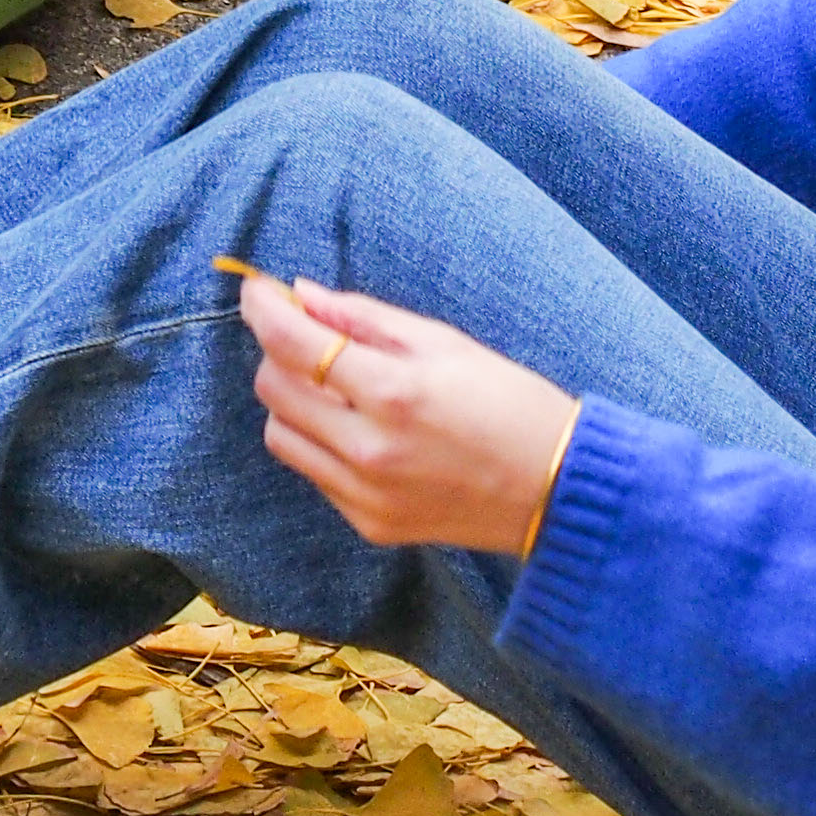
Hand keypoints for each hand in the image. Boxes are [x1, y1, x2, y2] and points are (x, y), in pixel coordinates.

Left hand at [242, 270, 584, 558]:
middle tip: (310, 336)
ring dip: (294, 401)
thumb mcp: (444, 342)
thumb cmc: (510, 403)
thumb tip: (302, 296)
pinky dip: (322, 442)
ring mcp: (365, 495)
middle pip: (274, 389)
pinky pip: (315, 472)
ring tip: (337, 386)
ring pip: (281, 435)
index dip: (263, 310)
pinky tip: (363, 429)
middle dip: (281, 353)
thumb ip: (364, 318)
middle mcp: (369, 449)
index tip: (257, 291)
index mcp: (392, 393)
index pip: (292, 345)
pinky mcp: (369, 524)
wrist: (558, 490)